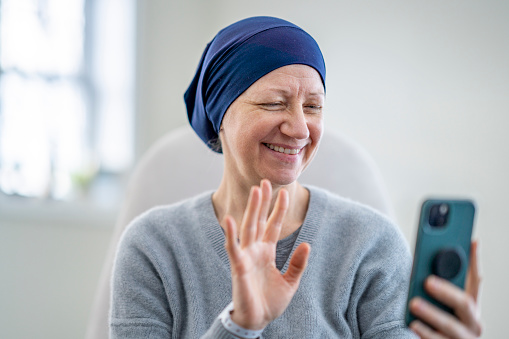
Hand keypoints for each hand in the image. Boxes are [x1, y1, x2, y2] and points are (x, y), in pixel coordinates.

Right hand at [224, 179, 309, 330]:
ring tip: (255, 191)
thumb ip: (298, 263)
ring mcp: (246, 256)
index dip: (278, 209)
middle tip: (266, 181)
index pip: (273, 225)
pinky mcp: (238, 267)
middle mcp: (255, 250)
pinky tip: (230, 219)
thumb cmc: (270, 302)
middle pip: (259, 220)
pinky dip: (231, 234)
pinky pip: (233, 248)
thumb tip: (306, 244)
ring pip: (248, 227)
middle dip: (263, 202)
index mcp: (267, 251)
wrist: (257, 321)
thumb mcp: (290, 282)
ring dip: (252, 209)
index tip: (284, 192)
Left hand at [409, 241, 481, 337]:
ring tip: (414, 303)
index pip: (477, 280)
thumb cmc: (436, 320)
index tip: (472, 241)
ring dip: (432, 313)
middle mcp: (472, 323)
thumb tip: (428, 259)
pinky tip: (412, 324)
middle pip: (465, 303)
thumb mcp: (442, 304)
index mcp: (471, 307)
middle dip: (447, 291)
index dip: (475, 261)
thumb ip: (438, 284)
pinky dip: (425, 333)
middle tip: (428, 281)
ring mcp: (462, 338)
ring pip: (451, 326)